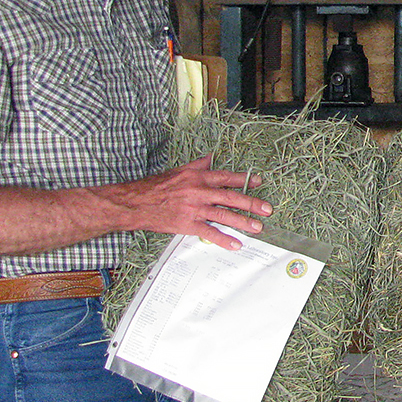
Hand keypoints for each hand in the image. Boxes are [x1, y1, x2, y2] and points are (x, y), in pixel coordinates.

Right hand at [107, 155, 271, 249]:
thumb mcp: (179, 171)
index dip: (244, 180)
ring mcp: (194, 209)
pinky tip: (236, 244)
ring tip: (257, 227)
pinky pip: (209, 232)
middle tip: (267, 209)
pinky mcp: (187, 224)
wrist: (135, 203)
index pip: (226, 177)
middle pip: (230, 197)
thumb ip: (198, 165)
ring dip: (242, 222)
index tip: (258, 182)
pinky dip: (224, 239)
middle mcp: (199, 191)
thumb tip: (211, 158)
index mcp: (197, 177)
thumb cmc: (155, 187)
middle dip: (251, 203)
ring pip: (224, 215)